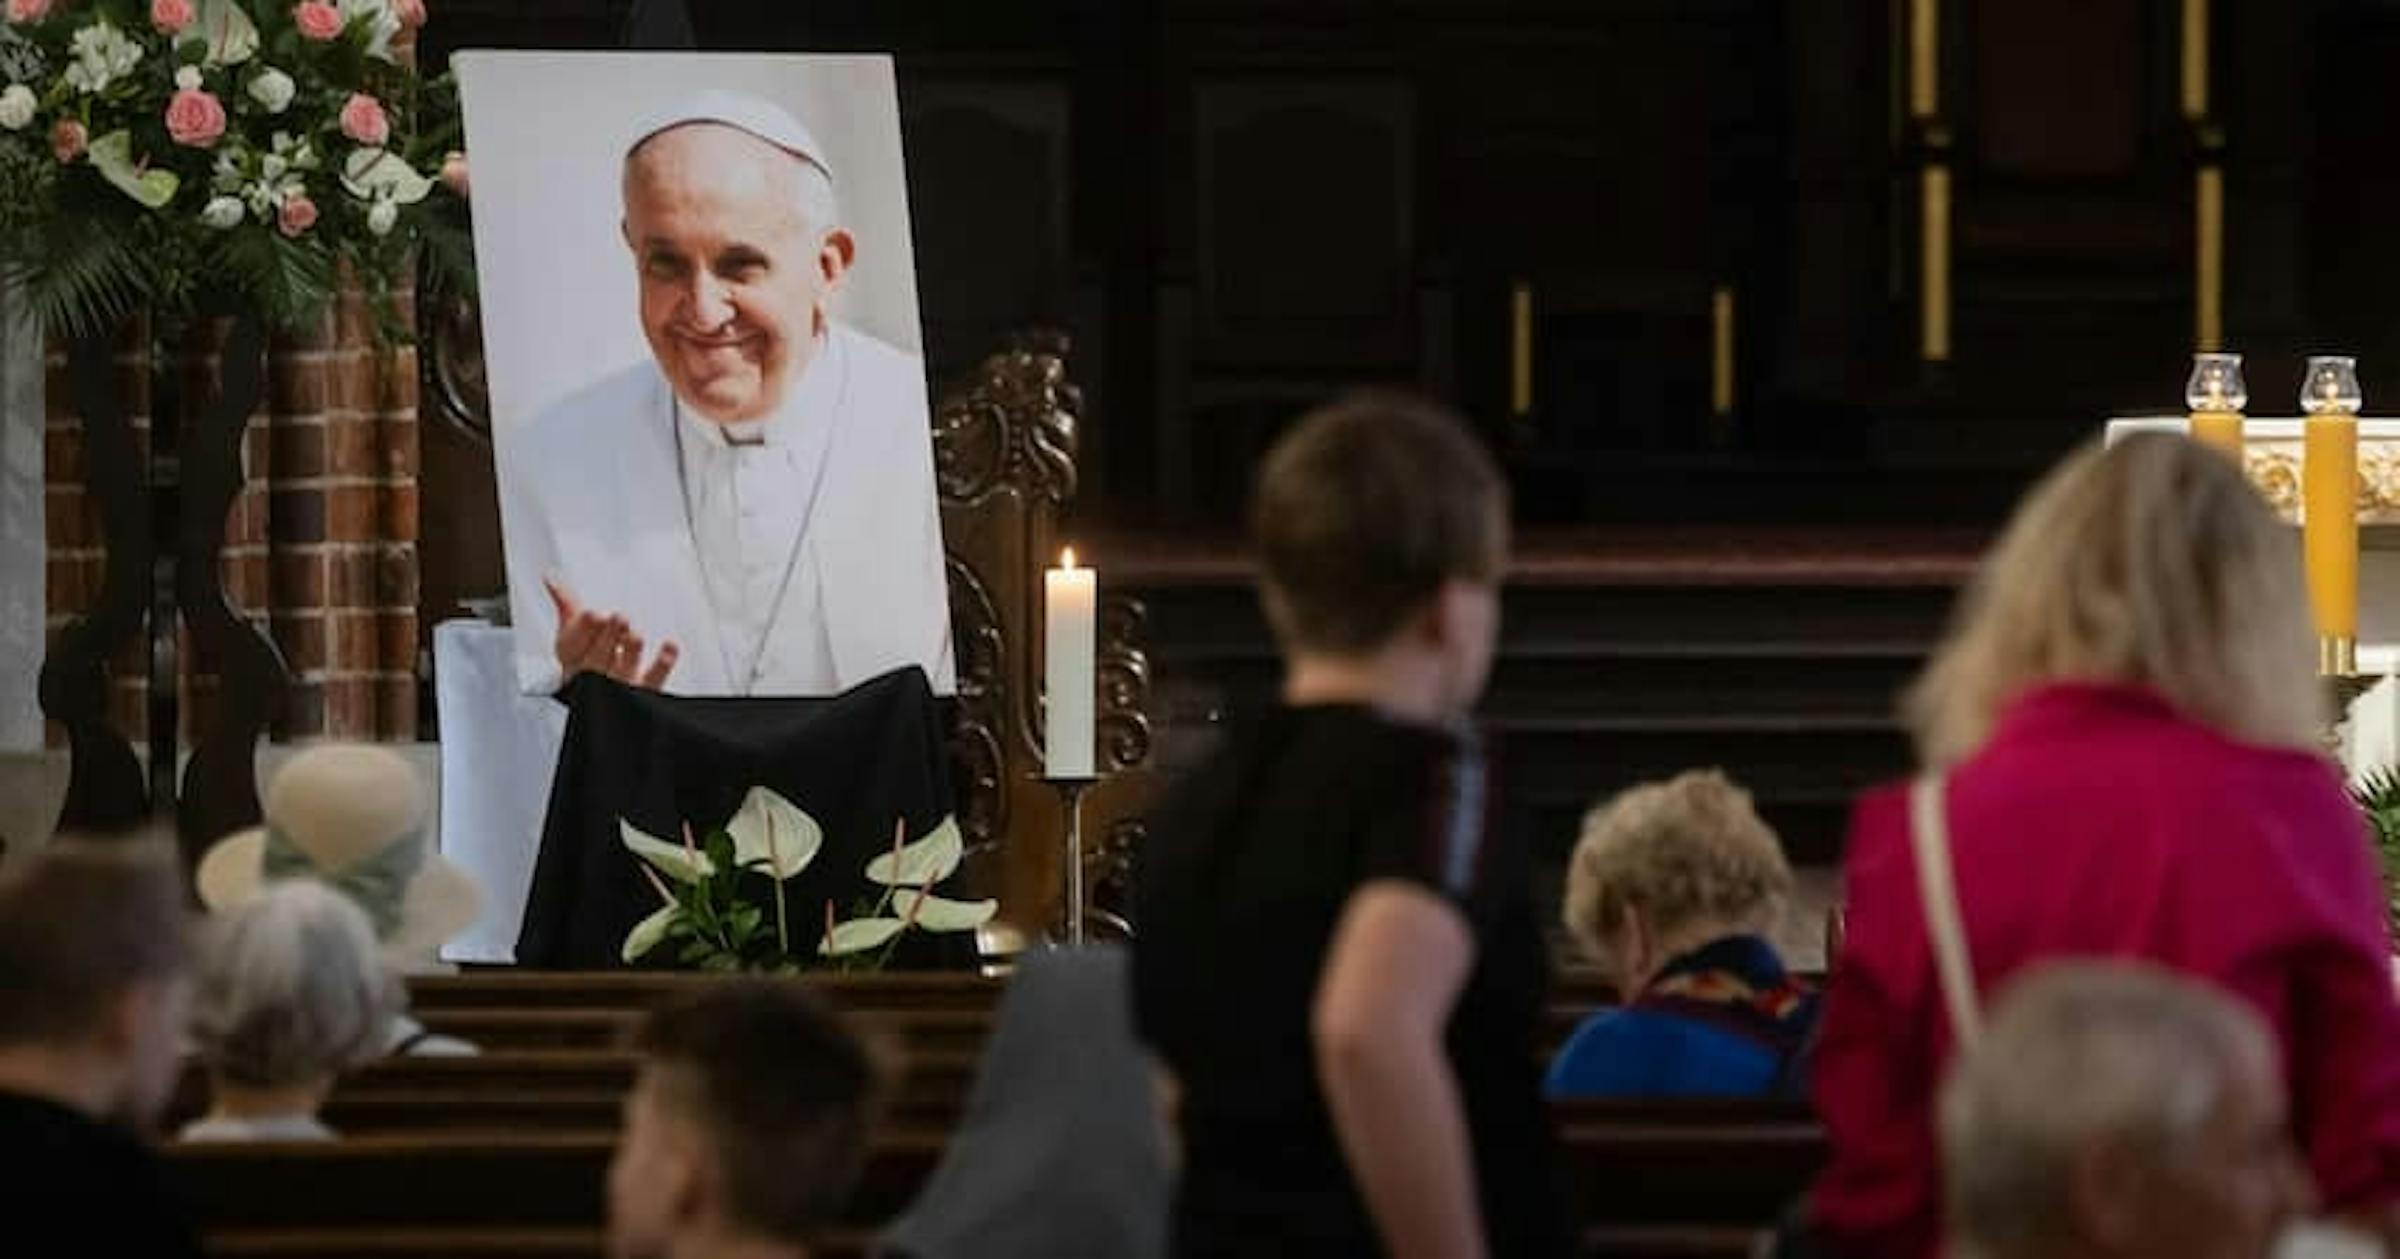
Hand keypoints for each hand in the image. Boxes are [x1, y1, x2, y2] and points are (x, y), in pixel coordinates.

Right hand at [545, 576, 677, 688]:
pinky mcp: (642, 692)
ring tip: (636, 634)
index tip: (594, 613)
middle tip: (619, 617)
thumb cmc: (584, 660)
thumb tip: (551, 577)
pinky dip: (662, 665)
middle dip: (609, 636)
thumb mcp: (572, 633)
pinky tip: (670, 647)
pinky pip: (652, 681)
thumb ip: (566, 604)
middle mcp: (593, 674)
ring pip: (622, 671)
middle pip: (598, 657)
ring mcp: (618, 685)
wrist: (596, 699)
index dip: (584, 629)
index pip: (572, 646)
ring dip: (630, 651)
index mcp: (572, 658)